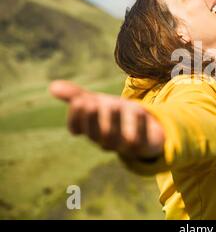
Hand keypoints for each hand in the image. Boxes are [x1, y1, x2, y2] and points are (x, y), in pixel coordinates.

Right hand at [49, 80, 163, 158]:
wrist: (147, 128)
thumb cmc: (116, 115)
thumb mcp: (97, 103)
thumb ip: (77, 96)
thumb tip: (52, 86)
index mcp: (91, 129)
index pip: (76, 128)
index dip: (75, 116)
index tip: (79, 101)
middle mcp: (105, 140)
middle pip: (95, 134)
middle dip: (92, 119)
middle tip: (90, 102)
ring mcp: (124, 144)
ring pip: (115, 138)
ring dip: (114, 121)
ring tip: (113, 104)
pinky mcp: (144, 145)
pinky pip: (140, 139)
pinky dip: (139, 125)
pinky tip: (139, 110)